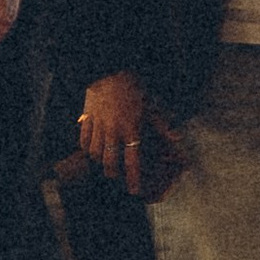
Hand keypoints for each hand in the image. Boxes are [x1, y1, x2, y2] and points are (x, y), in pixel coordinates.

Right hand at [80, 71, 157, 193]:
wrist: (109, 69)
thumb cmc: (133, 87)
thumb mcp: (151, 105)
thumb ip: (162, 125)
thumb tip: (176, 138)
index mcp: (131, 128)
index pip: (132, 160)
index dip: (133, 177)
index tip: (133, 190)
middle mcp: (113, 130)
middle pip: (109, 161)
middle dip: (112, 173)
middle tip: (115, 177)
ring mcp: (98, 125)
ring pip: (95, 153)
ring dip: (100, 162)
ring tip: (104, 164)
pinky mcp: (87, 118)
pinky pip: (83, 139)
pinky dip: (86, 147)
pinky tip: (90, 150)